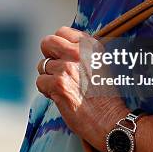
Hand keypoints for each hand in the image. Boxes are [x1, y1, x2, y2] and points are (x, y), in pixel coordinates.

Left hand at [36, 26, 128, 149]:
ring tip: (64, 88)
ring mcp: (67, 68)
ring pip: (42, 66)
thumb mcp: (101, 64)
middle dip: (48, 56)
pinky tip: (61, 97)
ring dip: (49, 78)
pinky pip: (40, 82)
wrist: (112, 120)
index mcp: (91, 46)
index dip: (59, 46)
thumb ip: (82, 53)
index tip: (63, 57)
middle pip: (47, 43)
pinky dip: (47, 91)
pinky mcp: (58, 85)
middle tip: (56, 69)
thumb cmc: (107, 97)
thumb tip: (61, 48)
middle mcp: (78, 53)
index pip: (62, 32)